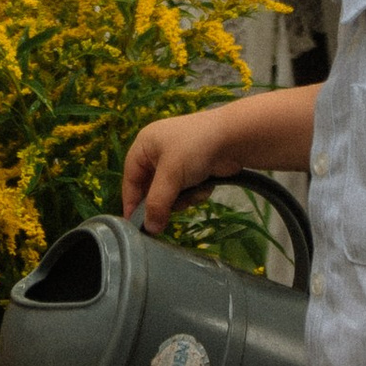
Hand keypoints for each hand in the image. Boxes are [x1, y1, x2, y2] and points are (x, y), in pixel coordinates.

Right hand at [122, 106, 245, 231]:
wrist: (235, 137)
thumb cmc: (194, 149)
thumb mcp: (170, 175)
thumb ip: (157, 203)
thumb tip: (150, 229)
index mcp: (144, 146)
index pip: (130, 178)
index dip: (131, 201)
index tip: (135, 225)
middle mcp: (158, 153)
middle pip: (151, 189)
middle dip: (164, 200)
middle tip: (169, 213)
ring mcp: (178, 161)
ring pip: (170, 193)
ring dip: (182, 198)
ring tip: (193, 191)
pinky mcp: (195, 170)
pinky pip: (186, 191)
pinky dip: (195, 192)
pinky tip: (205, 186)